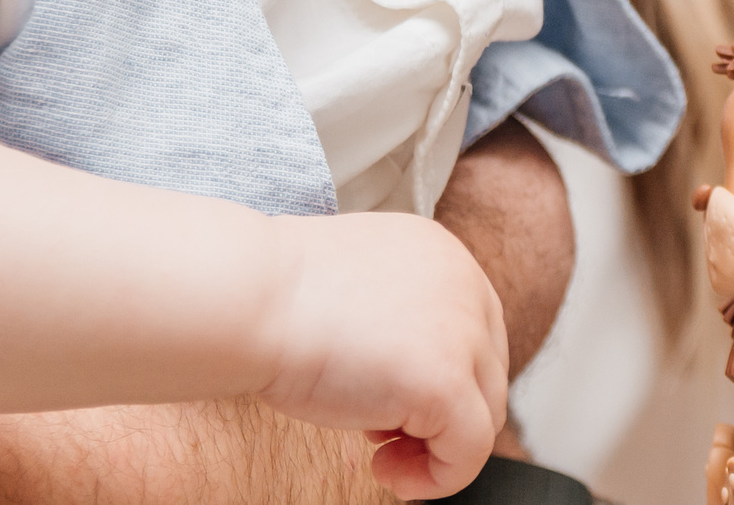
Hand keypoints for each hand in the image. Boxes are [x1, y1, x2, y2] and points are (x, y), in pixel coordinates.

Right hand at [258, 213, 509, 499]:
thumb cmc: (277, 299)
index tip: (387, 404)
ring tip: (380, 453)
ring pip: (484, 415)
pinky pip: (470, 451)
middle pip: (485, 374)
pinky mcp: (447, 381)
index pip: (473, 332)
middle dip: (436, 415)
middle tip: (379, 435)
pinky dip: (438, 478)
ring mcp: (462, 331)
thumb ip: (399, 316)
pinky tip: (387, 472)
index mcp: (442, 255)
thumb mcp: (360, 290)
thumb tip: (410, 375)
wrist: (248, 300)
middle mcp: (466, 283)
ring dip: (435, 448)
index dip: (436, 379)